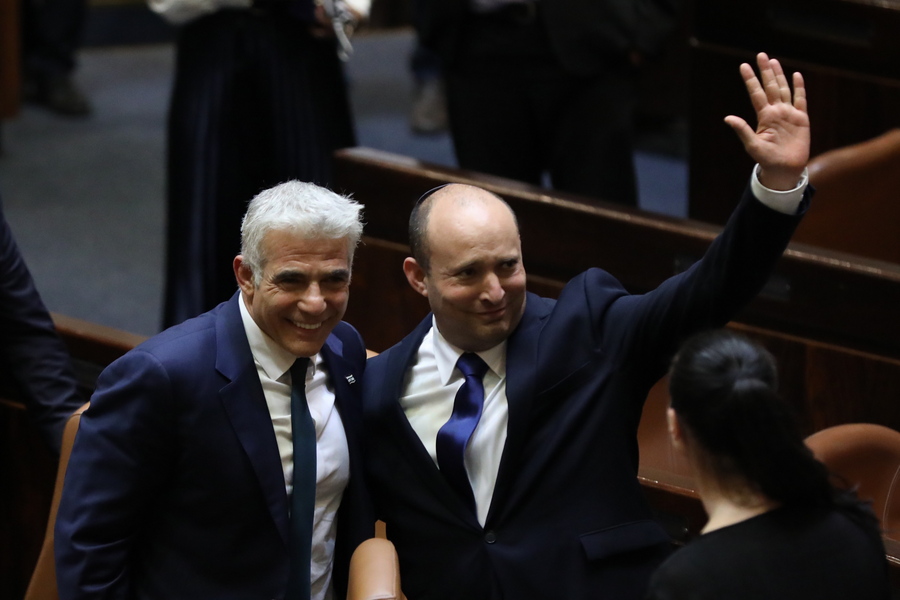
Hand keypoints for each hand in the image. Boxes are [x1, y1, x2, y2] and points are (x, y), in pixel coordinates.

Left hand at [724, 53, 809, 190]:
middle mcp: (775, 111)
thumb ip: (743, 130)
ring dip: (779, 75)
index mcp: (763, 117)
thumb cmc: (766, 159)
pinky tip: (796, 76)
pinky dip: (799, 88)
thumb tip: (727, 118)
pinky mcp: (801, 118)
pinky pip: (800, 100)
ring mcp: (788, 113)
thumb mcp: (752, 145)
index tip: (743, 66)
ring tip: (773, 61)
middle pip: (770, 87)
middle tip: (761, 55)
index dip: (750, 80)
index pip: (756, 93)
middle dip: (765, 71)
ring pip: (783, 89)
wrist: (784, 168)